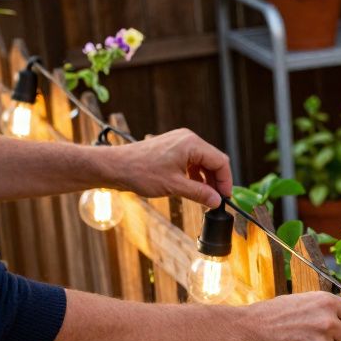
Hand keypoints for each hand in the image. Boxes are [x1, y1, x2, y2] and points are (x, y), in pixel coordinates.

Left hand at [109, 128, 232, 206]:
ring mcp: (179, 142)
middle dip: (216, 181)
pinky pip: (191, 161)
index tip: (224, 198)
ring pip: (203, 161)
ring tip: (204, 196)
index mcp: (191, 144)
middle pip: (213, 160)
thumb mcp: (174, 186)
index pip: (220, 162)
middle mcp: (187, 139)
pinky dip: (195, 174)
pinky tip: (192, 187)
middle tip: (215, 200)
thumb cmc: (140, 173)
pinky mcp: (171, 148)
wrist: (115, 167)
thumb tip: (217, 201)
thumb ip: (200, 193)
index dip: (225, 181)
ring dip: (206, 179)